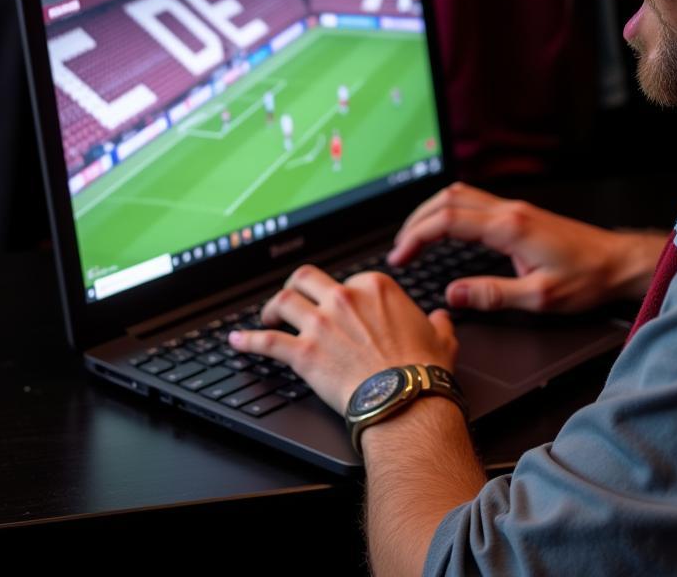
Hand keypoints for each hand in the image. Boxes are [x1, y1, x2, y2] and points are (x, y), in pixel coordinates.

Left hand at [228, 265, 457, 412]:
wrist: (405, 398)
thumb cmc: (423, 370)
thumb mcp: (441, 337)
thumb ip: (437, 323)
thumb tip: (440, 318)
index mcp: (375, 286)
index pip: (347, 278)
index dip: (340, 293)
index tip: (337, 306)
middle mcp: (343, 298)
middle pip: (306, 278)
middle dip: (297, 287)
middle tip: (294, 298)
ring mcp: (321, 323)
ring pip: (283, 301)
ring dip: (270, 308)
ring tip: (266, 316)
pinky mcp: (303, 353)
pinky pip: (266, 342)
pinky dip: (247, 341)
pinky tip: (236, 341)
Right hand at [388, 182, 666, 312]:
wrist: (618, 262)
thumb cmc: (586, 280)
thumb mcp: (540, 298)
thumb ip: (493, 296)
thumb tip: (453, 294)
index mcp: (510, 228)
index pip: (449, 221)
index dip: (417, 236)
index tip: (401, 256)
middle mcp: (509, 211)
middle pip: (448, 199)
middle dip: (416, 221)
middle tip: (400, 248)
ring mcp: (514, 209)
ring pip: (460, 195)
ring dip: (431, 212)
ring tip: (414, 238)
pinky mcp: (520, 214)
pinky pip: (474, 202)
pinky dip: (449, 211)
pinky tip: (444, 230)